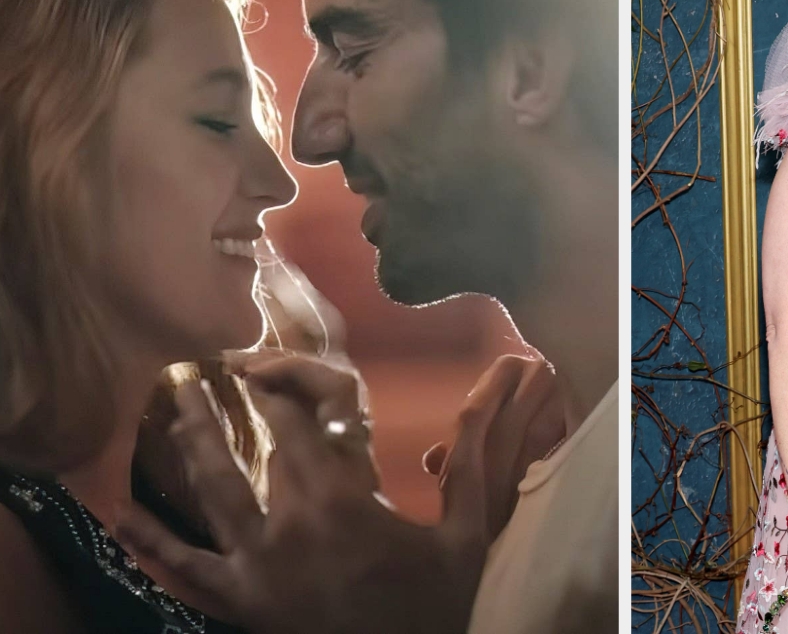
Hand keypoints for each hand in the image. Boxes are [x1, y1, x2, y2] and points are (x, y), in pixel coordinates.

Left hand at [115, 353, 557, 633]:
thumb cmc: (434, 607)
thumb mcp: (466, 537)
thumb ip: (472, 464)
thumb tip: (491, 394)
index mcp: (349, 498)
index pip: (314, 417)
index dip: (290, 379)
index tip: (269, 359)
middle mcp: (294, 521)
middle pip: (260, 443)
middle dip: (235, 398)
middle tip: (210, 364)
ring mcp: (257, 564)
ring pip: (213, 488)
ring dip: (190, 435)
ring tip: (172, 394)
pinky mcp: (237, 602)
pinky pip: (184, 568)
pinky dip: (150, 540)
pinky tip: (117, 512)